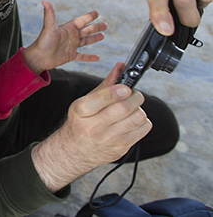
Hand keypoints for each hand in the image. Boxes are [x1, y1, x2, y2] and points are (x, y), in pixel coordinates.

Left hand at [23, 0, 106, 74]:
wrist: (39, 57)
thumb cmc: (43, 42)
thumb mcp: (49, 27)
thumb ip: (49, 14)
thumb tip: (44, 1)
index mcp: (67, 28)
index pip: (81, 21)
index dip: (89, 17)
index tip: (97, 12)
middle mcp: (70, 36)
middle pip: (86, 30)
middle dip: (96, 27)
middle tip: (105, 25)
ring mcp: (71, 46)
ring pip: (85, 41)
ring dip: (94, 39)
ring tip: (103, 36)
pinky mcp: (70, 56)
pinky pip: (82, 56)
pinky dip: (89, 57)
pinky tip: (97, 57)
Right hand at [31, 62, 151, 191]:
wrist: (75, 151)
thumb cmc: (81, 122)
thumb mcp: (85, 102)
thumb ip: (105, 85)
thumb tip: (120, 67)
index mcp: (81, 111)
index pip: (103, 98)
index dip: (119, 90)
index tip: (125, 87)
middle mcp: (93, 126)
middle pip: (124, 108)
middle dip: (135, 97)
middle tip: (133, 94)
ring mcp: (108, 139)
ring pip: (137, 118)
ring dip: (139, 109)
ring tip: (132, 107)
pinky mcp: (121, 147)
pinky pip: (143, 129)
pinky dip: (142, 121)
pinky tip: (133, 120)